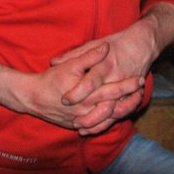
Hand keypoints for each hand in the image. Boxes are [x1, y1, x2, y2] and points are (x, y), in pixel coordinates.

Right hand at [0, 44, 140, 135]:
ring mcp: (83, 120)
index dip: (128, 85)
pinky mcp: (78, 125)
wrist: (32, 98)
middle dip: (129, 98)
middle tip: (141, 89)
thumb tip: (105, 47)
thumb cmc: (51, 80)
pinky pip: (97, 126)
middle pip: (114, 106)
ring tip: (133, 101)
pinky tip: (115, 113)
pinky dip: (108, 121)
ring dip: (122, 111)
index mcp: (87, 95)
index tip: (140, 77)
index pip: (113, 91)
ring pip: (108, 119)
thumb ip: (89, 55)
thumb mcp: (70, 64)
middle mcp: (87, 110)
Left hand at [50, 4, 173, 131]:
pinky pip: (121, 113)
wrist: (143, 44)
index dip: (78, 91)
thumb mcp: (94, 43)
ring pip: (112, 111)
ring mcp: (126, 89)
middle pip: (101, 100)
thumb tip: (54, 62)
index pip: (90, 81)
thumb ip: (75, 54)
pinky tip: (95, 128)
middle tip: (72, 120)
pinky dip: (108, 121)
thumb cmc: (116, 43)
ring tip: (81, 128)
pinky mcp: (132, 95)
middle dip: (87, 112)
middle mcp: (116, 78)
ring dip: (97, 121)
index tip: (65, 100)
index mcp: (106, 64)